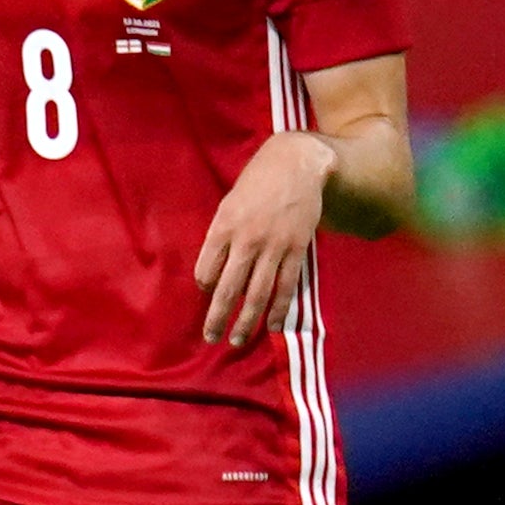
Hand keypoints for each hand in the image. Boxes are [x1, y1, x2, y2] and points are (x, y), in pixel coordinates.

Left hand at [196, 130, 336, 347]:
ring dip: (247, 320)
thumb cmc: (256, 185)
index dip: (205, 287)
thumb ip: (221, 236)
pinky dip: (280, 308)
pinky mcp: (298, 248)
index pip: (206, 271)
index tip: (208, 294)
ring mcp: (274, 246)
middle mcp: (247, 239)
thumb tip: (214, 270)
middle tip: (211, 338)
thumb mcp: (228, 205)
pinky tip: (274, 325)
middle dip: (218, 317)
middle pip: (228, 288)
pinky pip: (287, 285)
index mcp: (223, 227)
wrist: (295, 164)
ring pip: (258, 293)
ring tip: (238, 340)